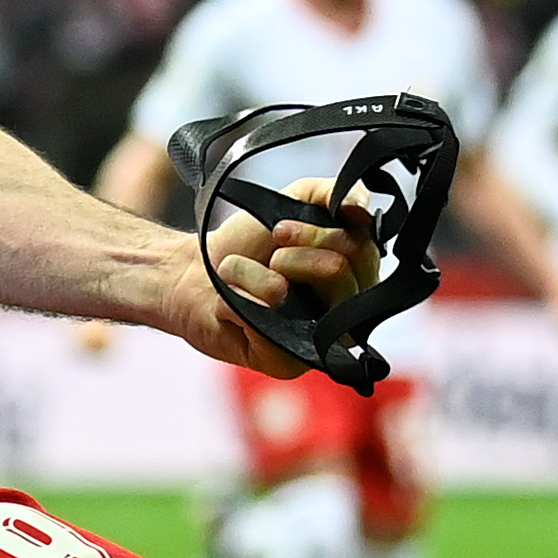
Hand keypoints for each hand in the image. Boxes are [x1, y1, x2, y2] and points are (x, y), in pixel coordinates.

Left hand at [173, 179, 373, 376]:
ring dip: (254, 275)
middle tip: (269, 254)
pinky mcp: (288, 364)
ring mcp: (320, 342)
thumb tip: (363, 207)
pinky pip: (267, 329)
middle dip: (289, 252)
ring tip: (243, 280)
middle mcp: (347, 312)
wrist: (194, 274)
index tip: (280, 229)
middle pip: (338, 270)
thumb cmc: (249, 244)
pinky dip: (238, 304)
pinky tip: (235, 310)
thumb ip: (334, 193)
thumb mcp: (295, 201)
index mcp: (357, 275)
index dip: (317, 234)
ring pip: (294, 295)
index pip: (363, 250)